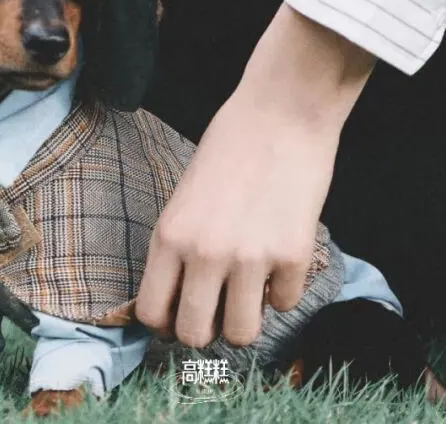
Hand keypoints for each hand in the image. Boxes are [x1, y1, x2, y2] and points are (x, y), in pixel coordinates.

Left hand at [133, 82, 341, 349]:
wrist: (282, 110)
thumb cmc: (231, 144)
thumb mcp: (186, 196)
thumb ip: (181, 247)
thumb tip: (182, 301)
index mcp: (170, 235)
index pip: (153, 315)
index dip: (169, 321)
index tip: (184, 309)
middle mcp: (205, 254)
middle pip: (194, 336)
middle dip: (208, 327)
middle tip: (221, 303)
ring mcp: (250, 258)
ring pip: (241, 335)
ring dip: (247, 316)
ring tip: (253, 286)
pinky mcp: (292, 256)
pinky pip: (285, 303)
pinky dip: (284, 288)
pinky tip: (282, 255)